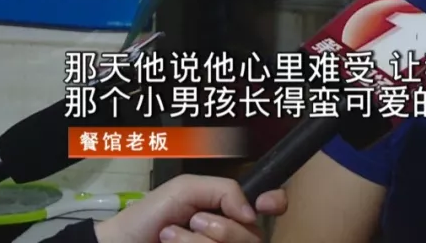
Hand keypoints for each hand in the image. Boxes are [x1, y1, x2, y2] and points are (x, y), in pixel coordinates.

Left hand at [93, 175, 285, 242]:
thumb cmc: (151, 215)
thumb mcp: (186, 188)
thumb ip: (224, 189)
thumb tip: (253, 213)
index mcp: (232, 210)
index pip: (272, 205)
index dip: (275, 203)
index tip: (263, 205)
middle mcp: (233, 236)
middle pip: (254, 235)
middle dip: (221, 227)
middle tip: (192, 220)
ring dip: (198, 242)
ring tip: (171, 237)